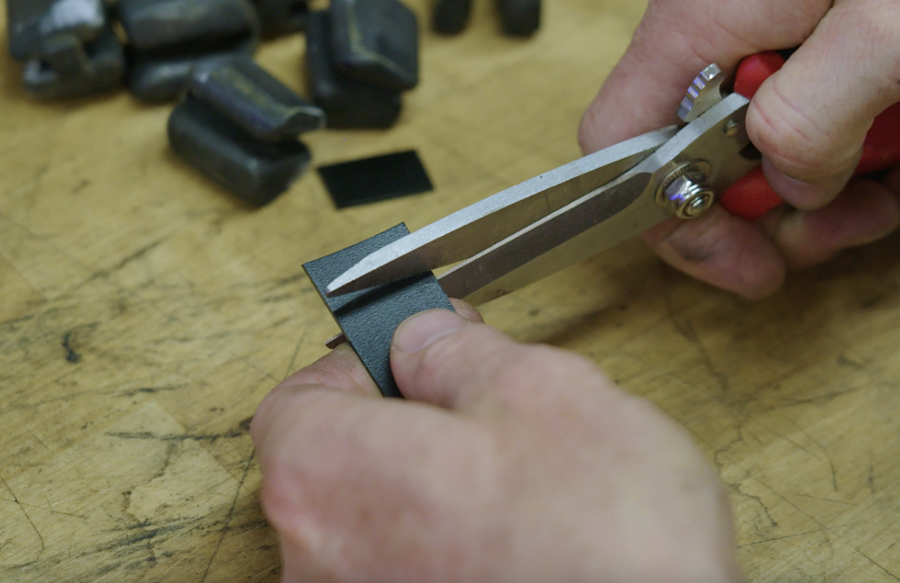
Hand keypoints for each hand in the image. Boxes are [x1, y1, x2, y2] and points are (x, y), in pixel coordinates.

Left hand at [251, 305, 742, 582]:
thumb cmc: (600, 543)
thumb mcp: (537, 391)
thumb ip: (455, 351)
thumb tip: (420, 339)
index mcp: (325, 474)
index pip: (299, 399)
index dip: (363, 366)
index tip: (418, 357)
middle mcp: (319, 559)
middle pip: (338, 463)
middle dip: (408, 426)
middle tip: (483, 412)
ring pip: (381, 523)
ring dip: (436, 492)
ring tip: (518, 486)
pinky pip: (412, 573)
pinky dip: (452, 551)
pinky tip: (520, 544)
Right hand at [578, 0, 899, 297]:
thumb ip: (815, 120)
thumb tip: (785, 178)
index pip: (622, 140)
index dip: (672, 220)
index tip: (741, 259)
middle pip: (686, 132)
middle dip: (765, 197)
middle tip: (842, 221)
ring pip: (738, 102)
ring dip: (807, 157)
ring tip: (885, 173)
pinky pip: (780, 60)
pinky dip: (827, 105)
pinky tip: (886, 116)